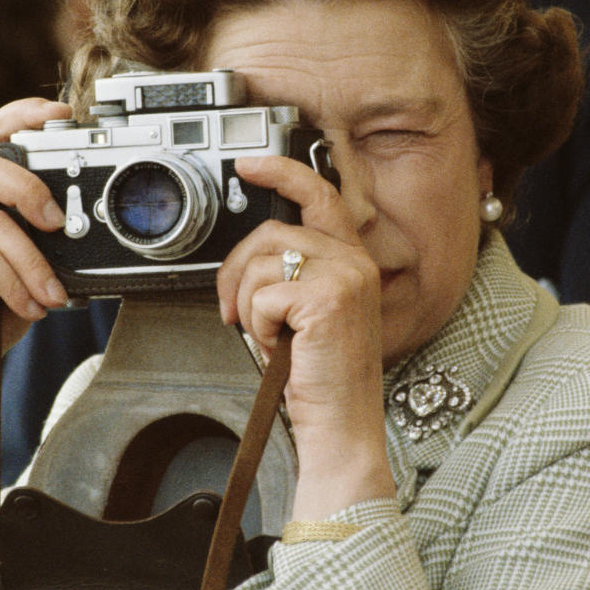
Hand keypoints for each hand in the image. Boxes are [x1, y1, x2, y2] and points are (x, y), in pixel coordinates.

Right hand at [0, 98, 70, 445]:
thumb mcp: (27, 268)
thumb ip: (44, 239)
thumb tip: (90, 227)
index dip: (24, 115)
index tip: (64, 113)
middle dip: (32, 187)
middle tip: (61, 223)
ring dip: (33, 260)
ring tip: (54, 292)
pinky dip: (15, 281)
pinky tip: (32, 305)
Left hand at [217, 155, 395, 517]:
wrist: (341, 426)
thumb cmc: (321, 377)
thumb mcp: (306, 313)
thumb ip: (292, 274)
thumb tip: (250, 256)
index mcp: (352, 260)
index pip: (320, 195)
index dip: (282, 171)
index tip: (249, 164)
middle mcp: (354, 262)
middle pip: (271, 232)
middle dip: (237, 270)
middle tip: (234, 308)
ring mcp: (344, 278)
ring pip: (262, 263)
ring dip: (249, 305)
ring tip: (270, 336)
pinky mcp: (327, 299)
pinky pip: (262, 295)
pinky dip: (257, 326)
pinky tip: (279, 346)